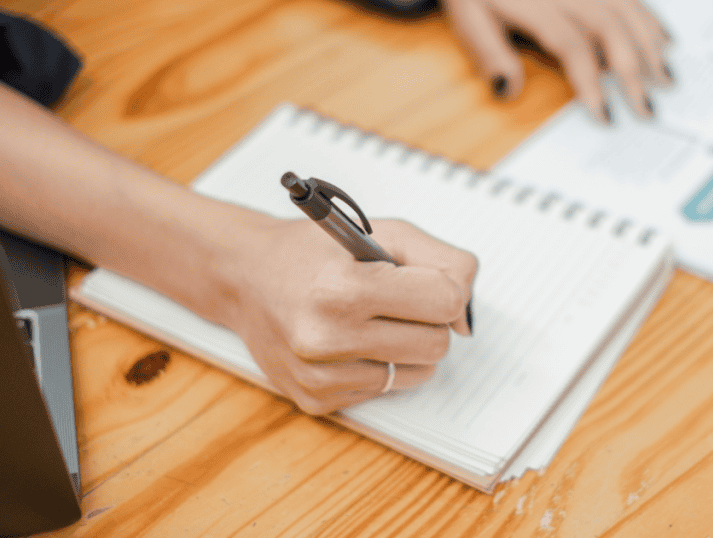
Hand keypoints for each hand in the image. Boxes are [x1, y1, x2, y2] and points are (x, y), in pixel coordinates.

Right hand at [221, 217, 477, 414]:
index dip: (445, 289)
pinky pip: (383, 391)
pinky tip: (348, 343)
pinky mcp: (315, 399)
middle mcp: (327, 337)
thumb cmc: (319, 253)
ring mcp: (318, 375)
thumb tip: (465, 320)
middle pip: (435, 345)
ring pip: (416, 374)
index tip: (424, 282)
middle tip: (394, 302)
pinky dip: (377, 366)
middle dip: (426, 321)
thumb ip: (445, 262)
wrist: (246, 276)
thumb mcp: (386, 232)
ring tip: (370, 321)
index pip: (445, 302)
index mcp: (345, 289)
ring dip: (406, 348)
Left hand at [441, 0, 671, 122]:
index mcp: (536, 3)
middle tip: (648, 109)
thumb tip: (508, 88)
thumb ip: (487, 52)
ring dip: (650, 46)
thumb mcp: (468, 18)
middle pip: (609, 29)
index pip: (572, 46)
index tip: (605, 115)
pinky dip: (650, 19)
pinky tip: (664, 40)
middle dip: (634, 72)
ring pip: (627, 10)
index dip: (592, 83)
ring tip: (666, 80)